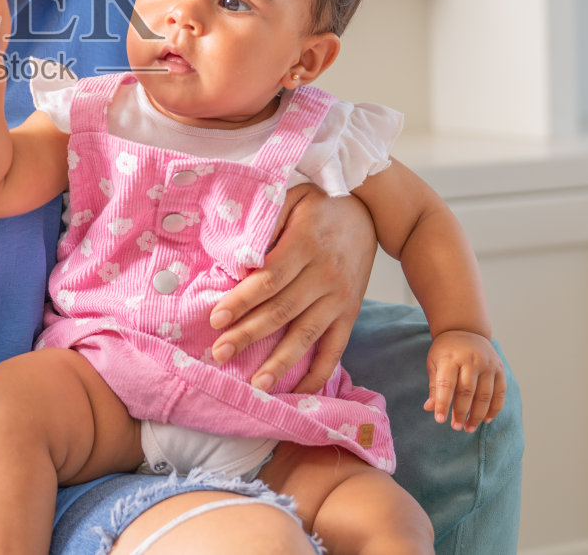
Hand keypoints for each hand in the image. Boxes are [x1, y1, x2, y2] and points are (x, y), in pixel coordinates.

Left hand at [208, 187, 376, 392]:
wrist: (372, 212)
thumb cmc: (321, 205)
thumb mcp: (293, 197)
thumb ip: (268, 221)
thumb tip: (240, 254)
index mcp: (307, 244)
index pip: (270, 279)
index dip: (242, 300)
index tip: (216, 319)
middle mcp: (325, 275)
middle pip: (282, 310)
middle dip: (249, 335)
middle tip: (220, 354)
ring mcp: (340, 297)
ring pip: (307, 334)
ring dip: (281, 362)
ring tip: (256, 384)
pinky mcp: (351, 312)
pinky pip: (335, 348)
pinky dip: (319, 372)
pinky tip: (299, 391)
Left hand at [424, 330, 506, 432]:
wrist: (465, 330)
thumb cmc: (446, 351)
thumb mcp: (434, 363)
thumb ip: (435, 386)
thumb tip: (429, 408)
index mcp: (451, 359)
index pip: (446, 384)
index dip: (443, 403)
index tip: (439, 420)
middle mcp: (471, 361)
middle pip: (467, 392)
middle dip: (461, 412)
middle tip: (456, 427)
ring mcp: (487, 364)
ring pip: (485, 395)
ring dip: (477, 414)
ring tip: (469, 427)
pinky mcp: (499, 369)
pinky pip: (500, 392)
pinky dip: (494, 408)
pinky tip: (486, 419)